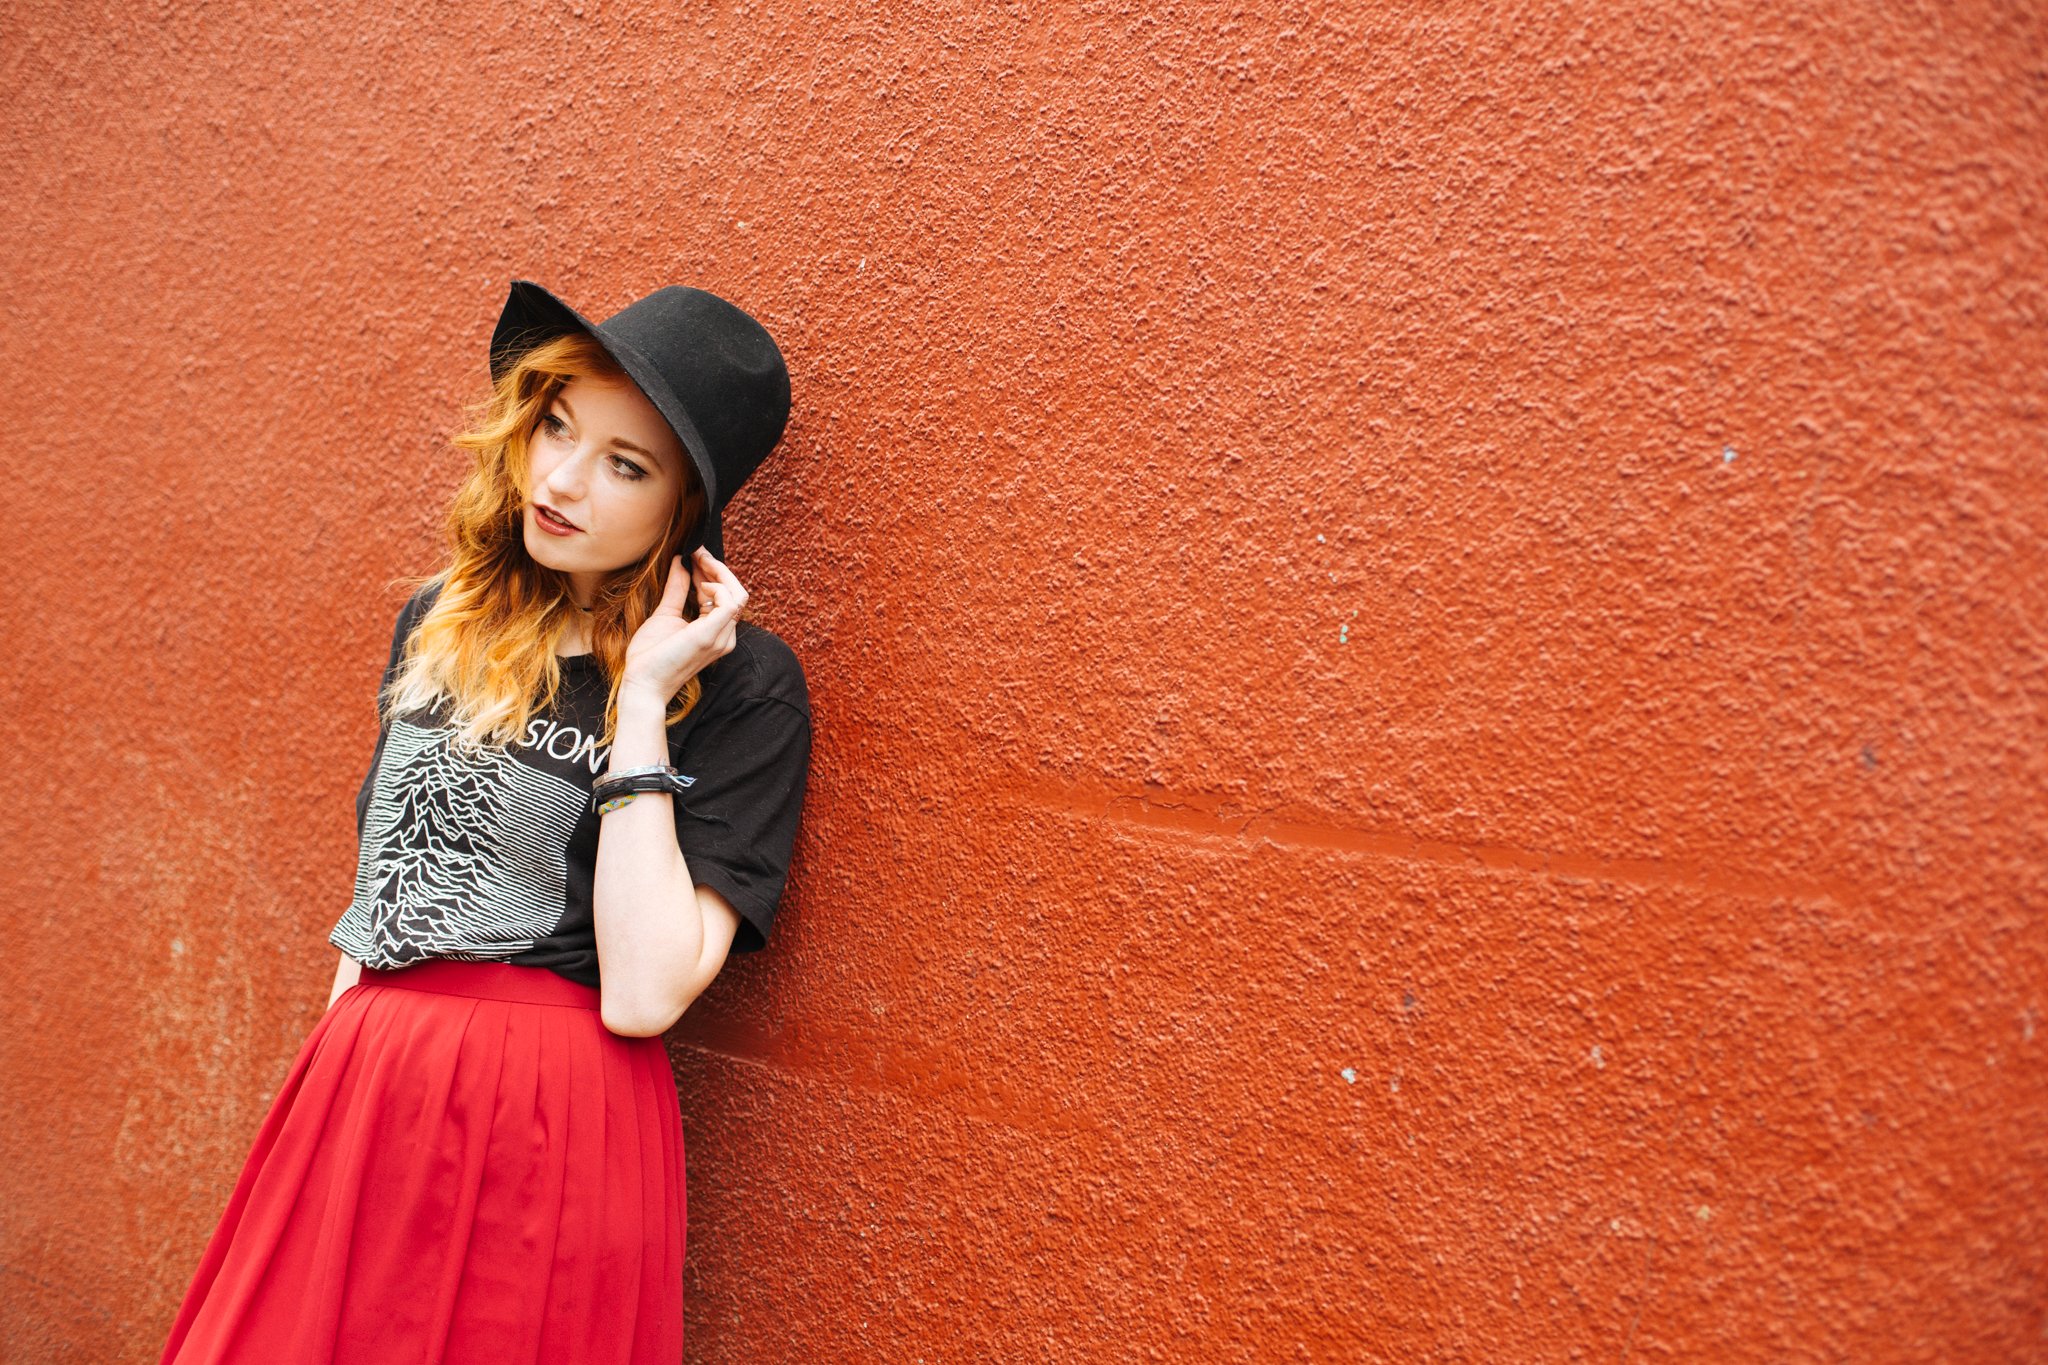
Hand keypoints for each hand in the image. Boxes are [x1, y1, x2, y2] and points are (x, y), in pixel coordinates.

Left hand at [618, 547, 747, 710]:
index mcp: (716, 632)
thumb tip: (681, 561)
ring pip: (738, 595)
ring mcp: (721, 637)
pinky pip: (730, 603)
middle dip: (717, 568)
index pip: (726, 596)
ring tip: (698, 561)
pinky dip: (718, 587)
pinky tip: (700, 584)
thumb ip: (677, 588)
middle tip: (697, 552)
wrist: (643, 681)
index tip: (694, 555)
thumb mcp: (665, 613)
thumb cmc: (652, 655)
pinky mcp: (711, 635)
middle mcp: (725, 636)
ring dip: (719, 573)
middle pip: (736, 592)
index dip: (712, 573)